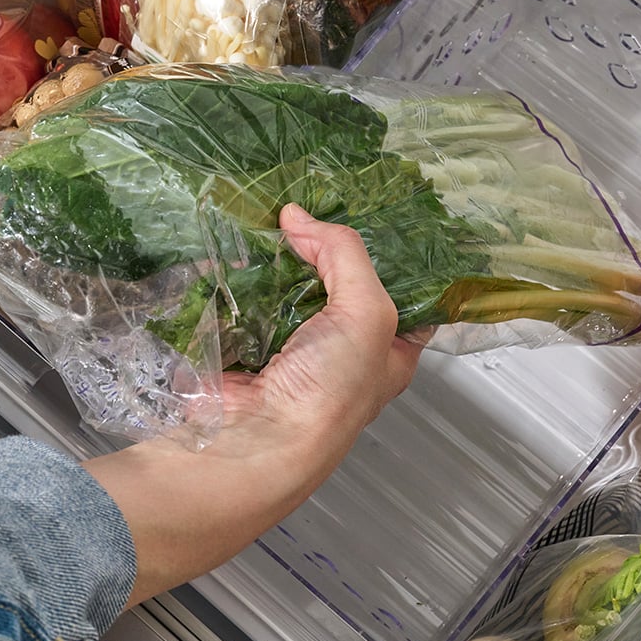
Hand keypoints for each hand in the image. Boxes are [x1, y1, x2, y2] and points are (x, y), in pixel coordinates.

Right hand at [84, 204, 422, 607]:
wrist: (249, 442)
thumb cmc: (328, 389)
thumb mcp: (367, 312)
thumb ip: (345, 254)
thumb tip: (299, 217)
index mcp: (389, 349)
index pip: (402, 293)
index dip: (392, 254)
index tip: (373, 209)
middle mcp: (344, 350)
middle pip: (340, 283)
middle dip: (326, 246)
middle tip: (314, 198)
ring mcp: (292, 348)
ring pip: (291, 287)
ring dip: (281, 255)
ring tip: (273, 210)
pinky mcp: (246, 345)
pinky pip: (247, 299)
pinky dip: (241, 273)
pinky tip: (238, 240)